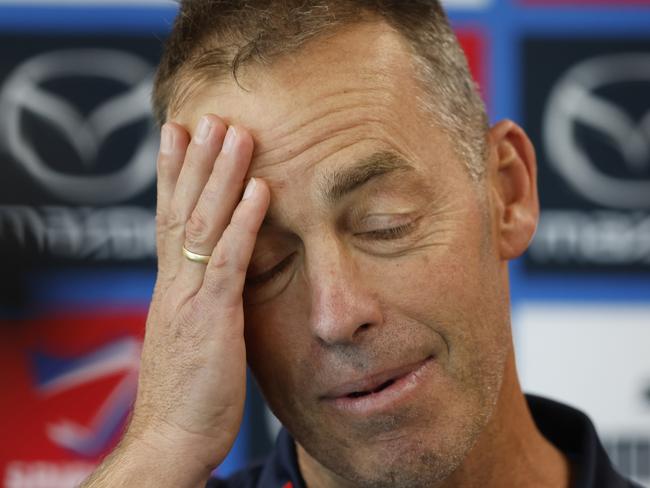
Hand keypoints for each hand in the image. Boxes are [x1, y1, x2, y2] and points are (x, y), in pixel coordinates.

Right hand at [127, 115, 269, 474]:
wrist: (172, 437)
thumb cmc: (189, 391)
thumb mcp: (192, 335)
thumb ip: (203, 301)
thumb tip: (221, 279)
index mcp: (172, 287)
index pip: (169, 219)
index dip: (174, 176)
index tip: (179, 136)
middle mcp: (175, 284)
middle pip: (181, 209)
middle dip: (195, 160)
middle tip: (206, 116)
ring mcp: (190, 298)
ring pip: (203, 223)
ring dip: (220, 175)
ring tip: (234, 132)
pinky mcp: (211, 319)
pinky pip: (227, 261)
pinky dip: (243, 222)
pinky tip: (260, 189)